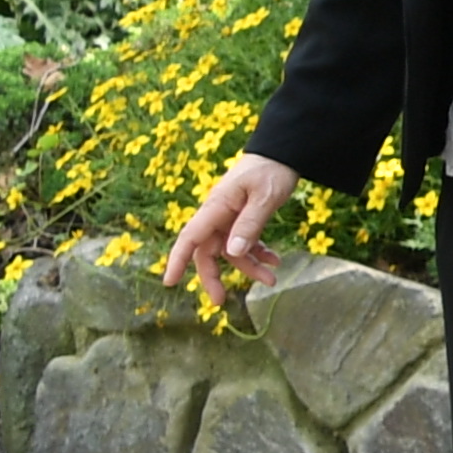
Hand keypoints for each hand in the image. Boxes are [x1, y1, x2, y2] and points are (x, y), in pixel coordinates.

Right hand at [166, 152, 299, 306]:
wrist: (283, 151)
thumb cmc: (271, 169)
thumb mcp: (264, 198)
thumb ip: (249, 225)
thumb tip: (232, 253)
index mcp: (216, 207)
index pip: (190, 238)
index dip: (178, 260)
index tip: (169, 282)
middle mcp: (219, 215)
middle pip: (208, 251)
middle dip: (213, 276)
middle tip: (221, 301)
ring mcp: (231, 217)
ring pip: (232, 250)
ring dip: (249, 266)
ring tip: (272, 279)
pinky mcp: (244, 218)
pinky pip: (246, 242)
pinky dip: (258, 253)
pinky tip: (274, 260)